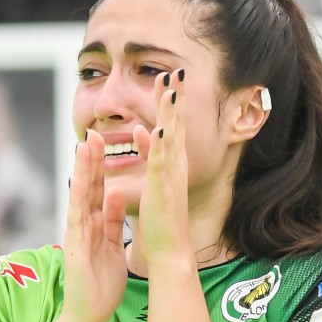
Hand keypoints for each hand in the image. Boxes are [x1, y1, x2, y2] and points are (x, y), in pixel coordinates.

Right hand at [61, 131, 127, 321]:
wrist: (89, 315)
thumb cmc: (102, 285)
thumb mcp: (114, 246)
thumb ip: (115, 221)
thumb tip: (118, 193)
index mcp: (95, 226)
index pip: (98, 191)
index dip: (101, 167)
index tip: (104, 142)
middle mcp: (83, 228)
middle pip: (87, 189)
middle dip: (90, 162)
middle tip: (93, 134)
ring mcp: (76, 238)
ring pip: (79, 200)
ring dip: (82, 175)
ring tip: (84, 150)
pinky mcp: (74, 252)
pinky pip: (77, 225)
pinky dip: (79, 206)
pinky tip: (81, 188)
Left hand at [133, 70, 191, 267]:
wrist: (170, 250)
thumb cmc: (161, 219)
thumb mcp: (155, 178)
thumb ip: (151, 154)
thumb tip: (144, 131)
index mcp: (172, 164)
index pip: (172, 125)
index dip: (171, 100)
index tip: (169, 76)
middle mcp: (176, 167)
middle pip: (176, 125)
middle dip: (175, 98)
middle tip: (177, 70)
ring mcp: (170, 178)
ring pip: (171, 140)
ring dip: (171, 115)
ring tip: (170, 90)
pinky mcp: (162, 192)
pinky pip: (160, 167)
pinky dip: (160, 149)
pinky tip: (158, 131)